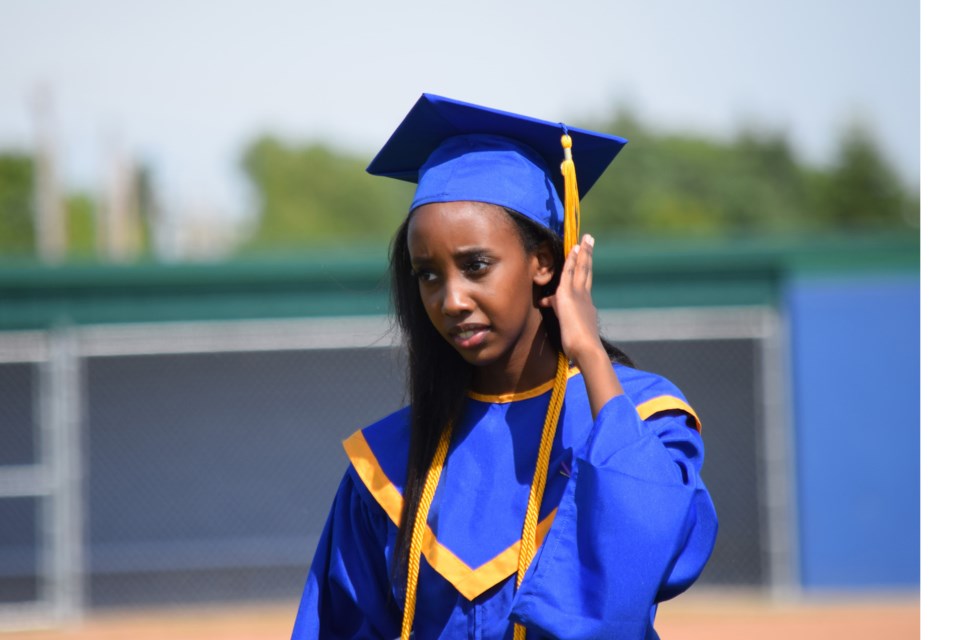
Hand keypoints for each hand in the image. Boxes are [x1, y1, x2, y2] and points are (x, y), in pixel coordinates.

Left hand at [539, 234, 604, 364]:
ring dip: (583, 253)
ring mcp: (579, 295)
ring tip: (585, 239)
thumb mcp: (571, 331)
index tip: (585, 260)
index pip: (584, 285)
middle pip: (587, 272)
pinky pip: (570, 273)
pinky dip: (572, 261)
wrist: (587, 349)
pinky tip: (574, 249)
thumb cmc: (579, 348)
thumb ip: (561, 318)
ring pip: (582, 269)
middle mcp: (585, 298)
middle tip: (590, 240)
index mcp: (586, 307)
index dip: (584, 272)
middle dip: (588, 256)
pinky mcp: (568, 296)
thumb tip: (549, 308)